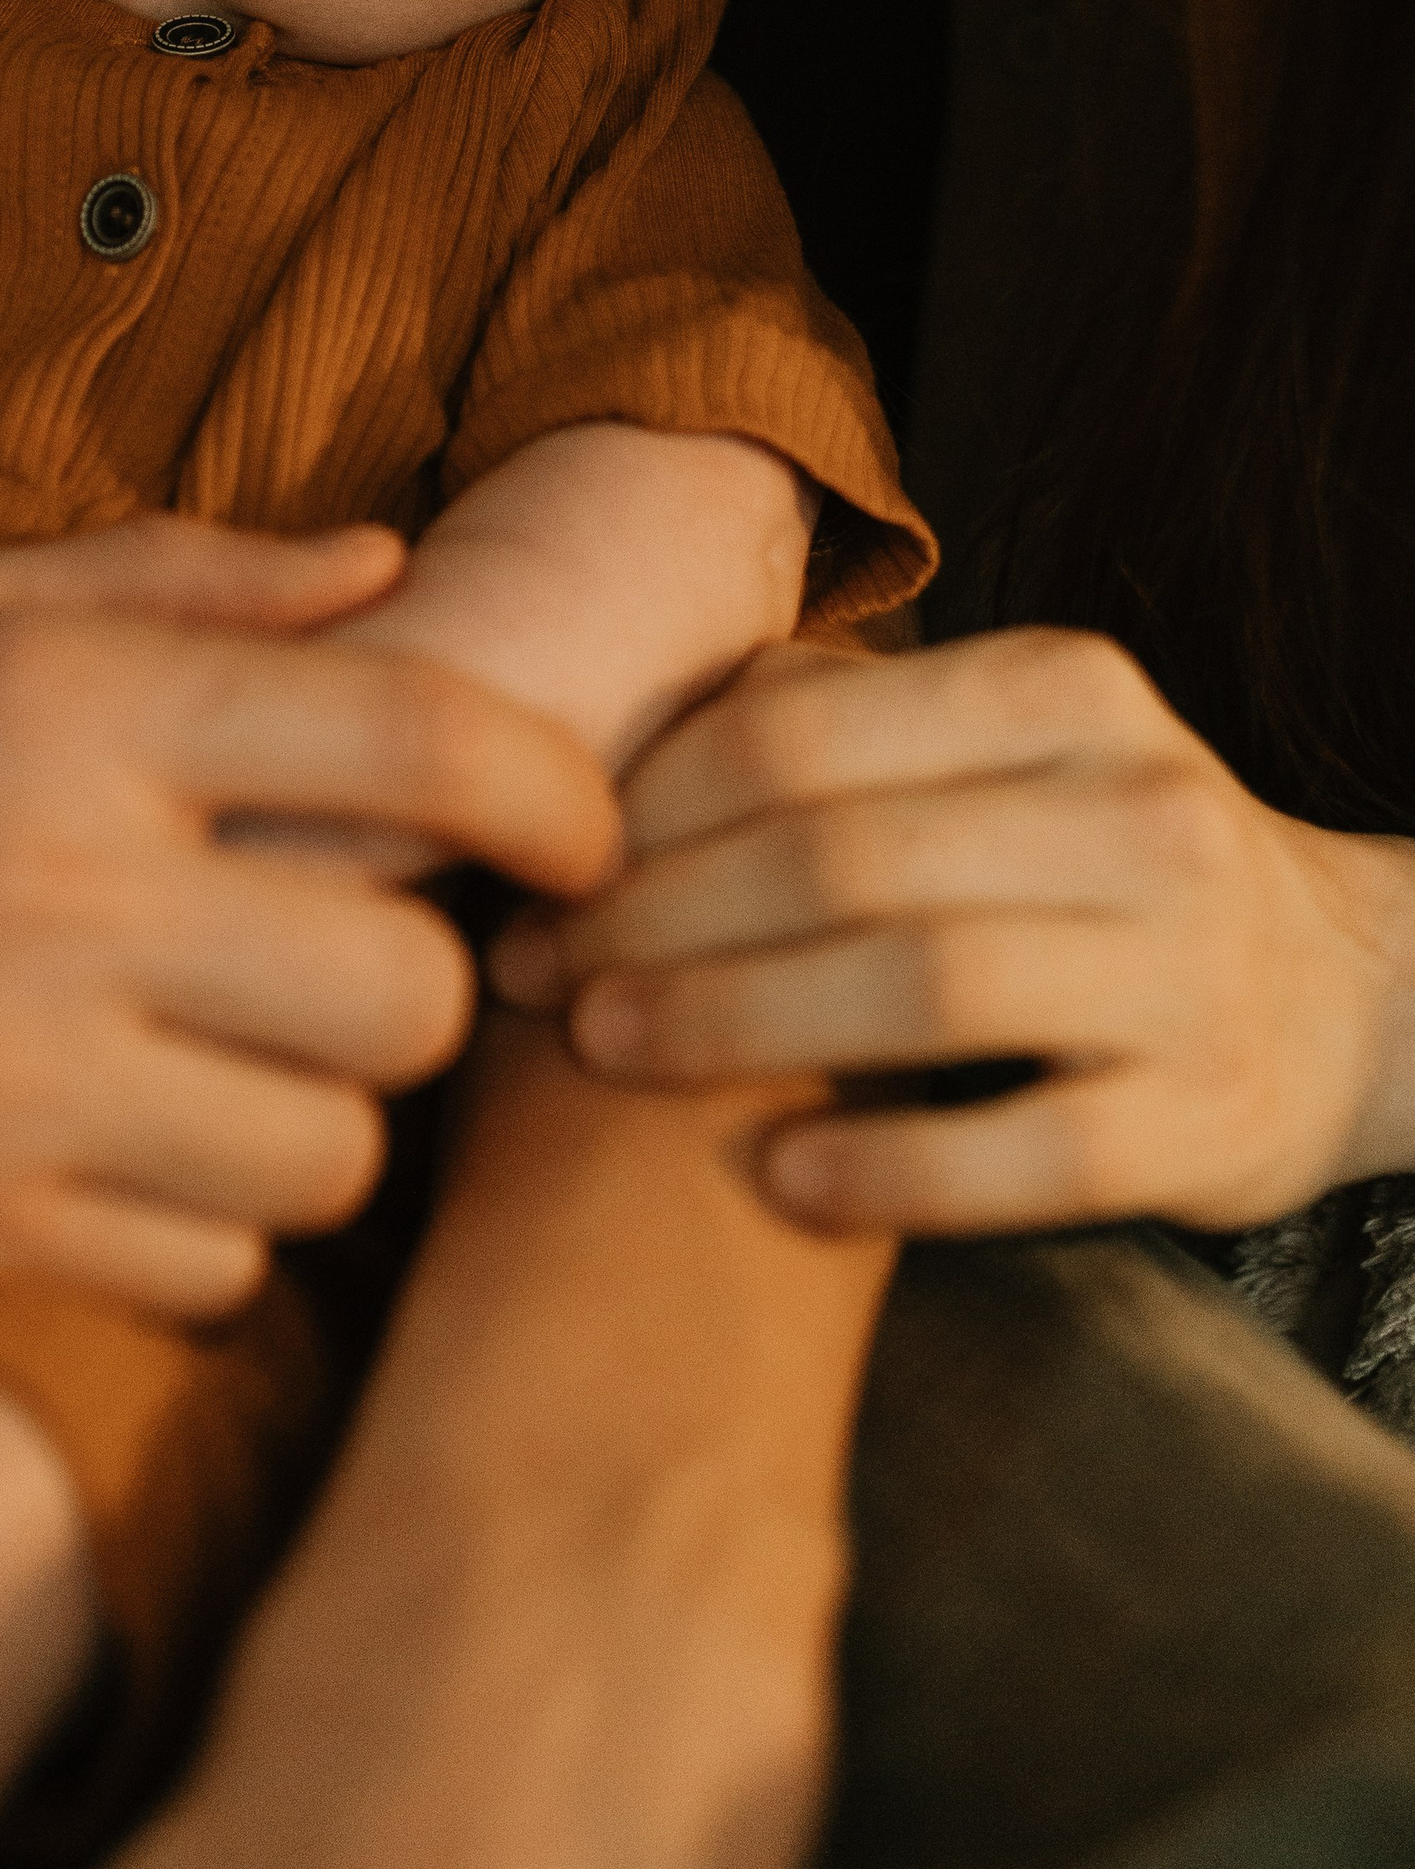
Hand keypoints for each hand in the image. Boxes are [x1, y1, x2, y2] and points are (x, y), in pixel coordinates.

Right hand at [0, 518, 619, 1321]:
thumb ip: (158, 587)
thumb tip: (384, 567)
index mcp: (49, 700)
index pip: (418, 735)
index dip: (561, 795)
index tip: (585, 838)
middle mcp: (44, 880)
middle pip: (408, 982)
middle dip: (399, 984)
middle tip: (314, 961)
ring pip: (328, 1150)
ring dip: (301, 1117)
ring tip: (198, 1062)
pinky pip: (204, 1265)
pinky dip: (195, 1225)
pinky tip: (98, 1153)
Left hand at [489, 632, 1414, 1234]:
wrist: (1340, 993)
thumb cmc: (1082, 862)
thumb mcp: (985, 750)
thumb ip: (818, 728)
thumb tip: (591, 757)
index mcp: (1059, 690)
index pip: (793, 737)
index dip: (638, 813)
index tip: (534, 879)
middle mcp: (1138, 805)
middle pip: (839, 855)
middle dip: (654, 919)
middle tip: (534, 975)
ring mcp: (1188, 965)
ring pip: (924, 984)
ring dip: (736, 1023)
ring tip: (608, 1054)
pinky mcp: (1212, 1118)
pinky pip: (1028, 1149)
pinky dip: (889, 1167)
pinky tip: (774, 1178)